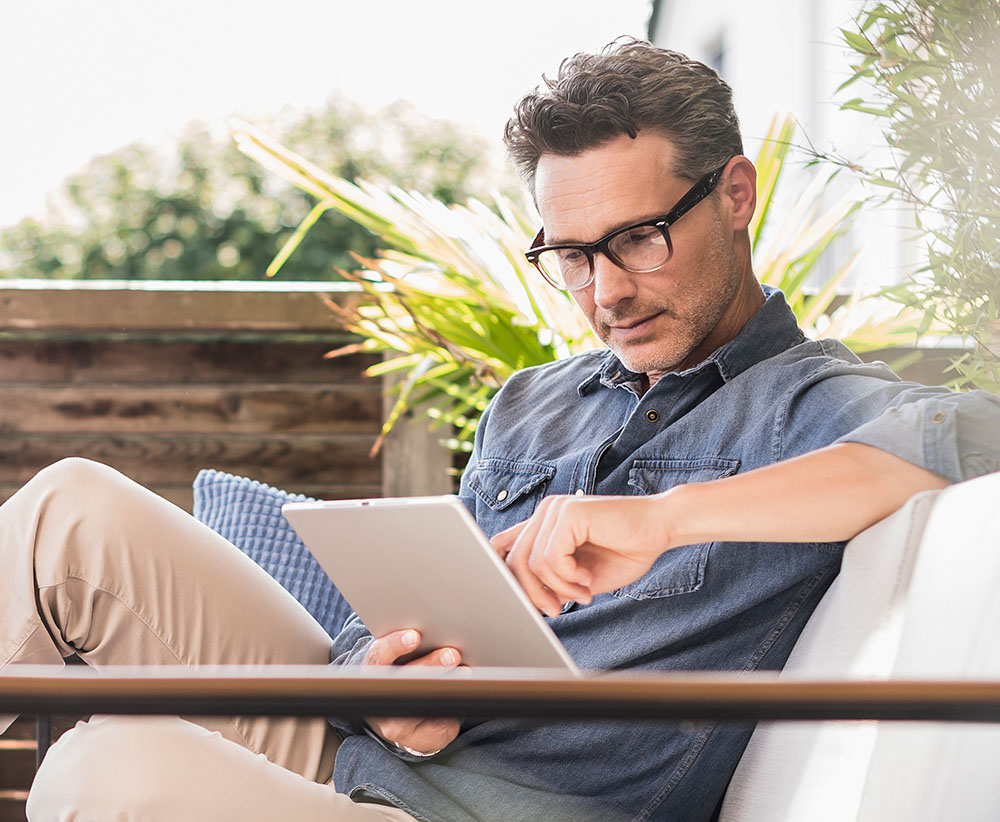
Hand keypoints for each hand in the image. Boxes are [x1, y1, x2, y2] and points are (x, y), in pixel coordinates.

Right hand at [363, 628, 461, 754]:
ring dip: (447, 687)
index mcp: (373, 671)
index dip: (395, 645)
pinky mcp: (419, 739)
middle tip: (452, 654)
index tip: (415, 636)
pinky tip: (466, 695)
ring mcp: (397, 724)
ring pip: (423, 705)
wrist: (400, 716)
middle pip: (404, 682)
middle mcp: (380, 700)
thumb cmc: (406, 674)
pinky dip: (455, 705)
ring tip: (466, 673)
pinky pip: (440, 723)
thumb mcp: (402, 658)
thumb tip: (441, 632)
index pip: (379, 656)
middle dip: (430, 666)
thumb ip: (414, 646)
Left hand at [493, 493, 674, 616]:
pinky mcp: (569, 513)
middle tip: (556, 610)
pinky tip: (588, 579)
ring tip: (583, 592)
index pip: (502, 545)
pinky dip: (569, 577)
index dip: (499, 573)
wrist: (660, 528)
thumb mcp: (581, 577)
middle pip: (514, 560)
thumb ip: (554, 584)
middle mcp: (545, 513)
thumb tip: (527, 602)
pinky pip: (551, 557)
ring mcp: (555, 510)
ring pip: (533, 562)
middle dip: (532, 593)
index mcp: (545, 524)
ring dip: (559, 587)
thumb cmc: (626, 550)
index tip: (515, 603)